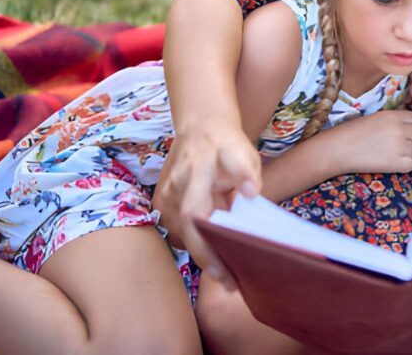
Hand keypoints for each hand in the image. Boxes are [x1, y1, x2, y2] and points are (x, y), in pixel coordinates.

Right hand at [152, 125, 260, 286]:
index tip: (225, 270)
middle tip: (230, 283)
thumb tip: (251, 193)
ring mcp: (164, 197)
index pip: (196, 217)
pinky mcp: (161, 204)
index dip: (208, 248)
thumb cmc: (227, 145)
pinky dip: (193, 243)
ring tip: (225, 272)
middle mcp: (174, 189)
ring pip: (180, 236)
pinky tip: (213, 253)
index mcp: (196, 174)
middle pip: (185, 234)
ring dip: (201, 255)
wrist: (201, 128)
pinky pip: (176, 232)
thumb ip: (247, 172)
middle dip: (207, 261)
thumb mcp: (243, 153)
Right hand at [331, 110, 411, 173]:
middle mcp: (400, 129)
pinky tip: (392, 162)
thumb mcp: (376, 118)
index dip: (410, 125)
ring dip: (409, 153)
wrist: (338, 148)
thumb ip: (397, 122)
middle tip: (397, 144)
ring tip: (392, 154)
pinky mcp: (396, 163)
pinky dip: (405, 165)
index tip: (401, 131)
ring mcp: (399, 146)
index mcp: (394, 115)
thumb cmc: (353, 131)